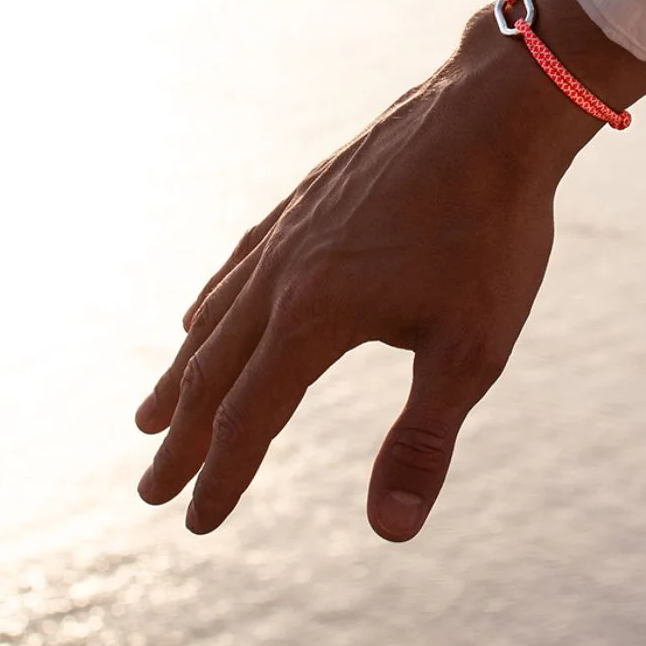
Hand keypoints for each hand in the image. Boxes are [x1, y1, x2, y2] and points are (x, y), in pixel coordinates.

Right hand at [136, 0, 645, 539]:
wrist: (496, 113)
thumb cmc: (494, 232)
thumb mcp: (472, 348)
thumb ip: (425, 440)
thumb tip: (390, 533)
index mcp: (313, 317)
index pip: (250, 417)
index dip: (222, 476)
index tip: (194, 524)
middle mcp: (283, 272)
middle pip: (214, 369)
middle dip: (184, 436)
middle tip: (148, 486)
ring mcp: (291, 227)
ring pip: (218, 312)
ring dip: (184, 369)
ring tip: (153, 411)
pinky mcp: (310, 196)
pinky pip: (240, 260)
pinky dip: (213, 299)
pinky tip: (208, 306)